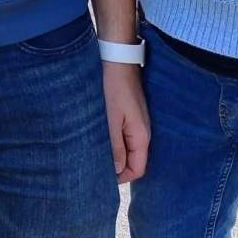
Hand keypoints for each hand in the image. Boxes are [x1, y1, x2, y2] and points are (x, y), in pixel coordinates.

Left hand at [102, 61, 149, 183]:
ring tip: (95, 153)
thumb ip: (115, 146)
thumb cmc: (113, 87)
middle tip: (95, 168)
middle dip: (117, 167)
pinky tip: (100, 138)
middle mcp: (142, 131)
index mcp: (141, 136)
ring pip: (127, 147)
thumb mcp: (111, 119)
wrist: (117, 59)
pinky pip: (124, 135)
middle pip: (133, 160)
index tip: (102, 179)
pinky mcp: (129, 113)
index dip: (121, 178)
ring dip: (114, 153)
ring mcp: (136, 122)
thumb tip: (117, 170)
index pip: (137, 169)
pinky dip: (114, 141)